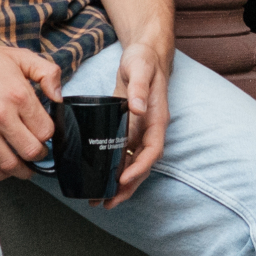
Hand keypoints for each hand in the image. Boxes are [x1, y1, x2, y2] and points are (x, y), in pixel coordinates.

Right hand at [0, 30, 63, 181]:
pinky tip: (2, 167)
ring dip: (21, 169)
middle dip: (39, 154)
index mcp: (18, 95)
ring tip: (23, 164)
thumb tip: (60, 97)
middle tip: (37, 151)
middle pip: (31, 151)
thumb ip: (48, 73)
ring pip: (9, 165)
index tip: (44, 133)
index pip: (46, 130)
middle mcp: (0, 116)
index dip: (49, 134)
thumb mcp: (20, 57)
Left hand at [95, 0, 177, 209]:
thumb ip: (138, 87)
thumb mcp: (140, 68)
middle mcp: (150, 129)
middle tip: (105, 203)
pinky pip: (123, 155)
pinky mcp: (128, 129)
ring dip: (118, 185)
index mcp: (156, 118)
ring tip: (98, 201)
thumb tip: (136, 109)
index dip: (139, 168)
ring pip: (132, 165)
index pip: (152, 150)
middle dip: (126, 187)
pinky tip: (98, 178)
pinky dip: (112, 170)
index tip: (123, 180)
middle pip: (142, 166)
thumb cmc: (144, 59)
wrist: (145, 52)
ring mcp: (139, 131)